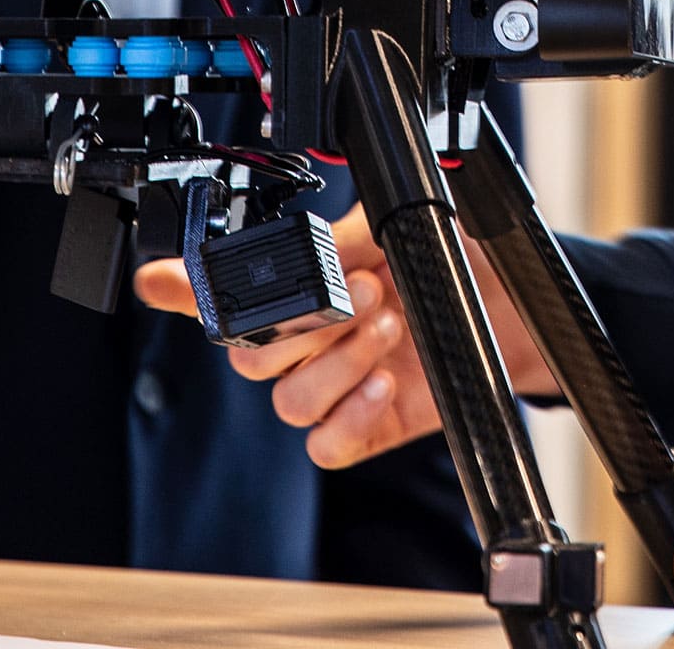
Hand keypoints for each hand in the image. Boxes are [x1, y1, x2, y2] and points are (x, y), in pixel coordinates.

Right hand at [136, 205, 555, 466]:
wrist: (514, 305)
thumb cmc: (458, 258)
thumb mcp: (399, 228)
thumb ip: (342, 240)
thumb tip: (306, 243)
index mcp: (301, 284)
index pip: (222, 293)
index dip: (182, 289)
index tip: (159, 279)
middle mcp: (307, 339)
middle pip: (250, 357)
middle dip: (302, 323)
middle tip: (362, 289)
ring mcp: (334, 385)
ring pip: (286, 401)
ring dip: (335, 362)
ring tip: (386, 323)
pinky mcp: (367, 426)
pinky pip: (324, 444)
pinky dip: (348, 416)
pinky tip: (382, 381)